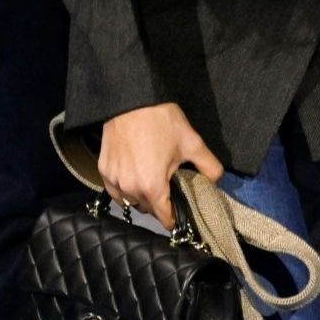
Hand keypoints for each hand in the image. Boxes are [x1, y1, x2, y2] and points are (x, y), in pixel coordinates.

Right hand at [95, 102, 224, 228]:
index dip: (175, 218)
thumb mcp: (193, 143)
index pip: (164, 219)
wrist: (132, 100)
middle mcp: (130, 189)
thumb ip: (210, 168)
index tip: (181, 214)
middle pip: (148, 210)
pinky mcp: (103, 170)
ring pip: (131, 201)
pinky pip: (116, 190)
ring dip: (142, 197)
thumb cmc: (162, 122)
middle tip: (170, 189)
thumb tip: (216, 182)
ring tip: (152, 180)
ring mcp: (114, 180)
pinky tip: (135, 176)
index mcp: (152, 188)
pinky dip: (125, 188)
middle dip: (160, 204)